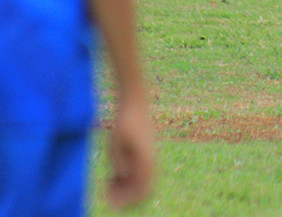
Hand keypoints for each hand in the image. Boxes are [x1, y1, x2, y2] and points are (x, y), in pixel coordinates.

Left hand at [106, 95, 154, 209]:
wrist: (134, 105)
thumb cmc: (124, 122)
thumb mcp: (117, 142)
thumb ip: (121, 160)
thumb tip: (124, 176)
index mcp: (147, 159)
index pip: (142, 190)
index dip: (126, 199)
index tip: (107, 198)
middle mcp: (152, 162)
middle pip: (145, 191)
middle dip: (127, 198)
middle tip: (107, 193)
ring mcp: (150, 159)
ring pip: (143, 185)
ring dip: (127, 190)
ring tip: (108, 185)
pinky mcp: (145, 156)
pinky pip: (140, 176)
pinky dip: (128, 182)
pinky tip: (112, 177)